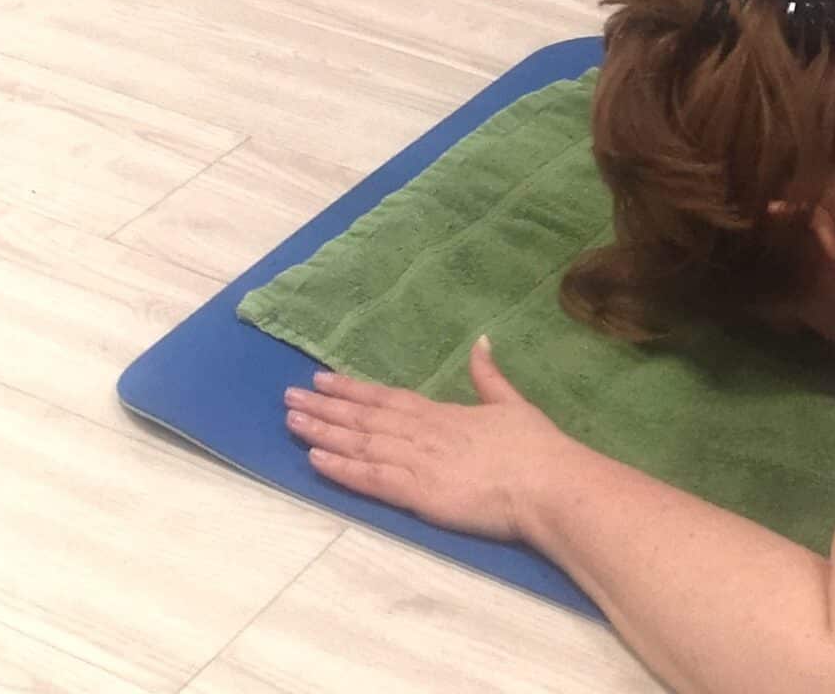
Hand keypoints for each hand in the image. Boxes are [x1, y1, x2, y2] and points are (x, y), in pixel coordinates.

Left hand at [284, 337, 575, 541]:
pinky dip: (341, 468)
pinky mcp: (418, 494)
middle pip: (364, 417)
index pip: (386, 398)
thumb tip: (481, 341)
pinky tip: (314, 461)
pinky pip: (371, 479)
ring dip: (323, 433)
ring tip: (291, 422)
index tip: (321, 379)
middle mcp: (422, 433)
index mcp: (442, 413)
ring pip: (360, 443)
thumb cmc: (534, 448)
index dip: (352, 390)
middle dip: (325, 407)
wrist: (546, 483)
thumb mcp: (512, 404)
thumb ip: (489, 376)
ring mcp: (417, 462)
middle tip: (288, 397)